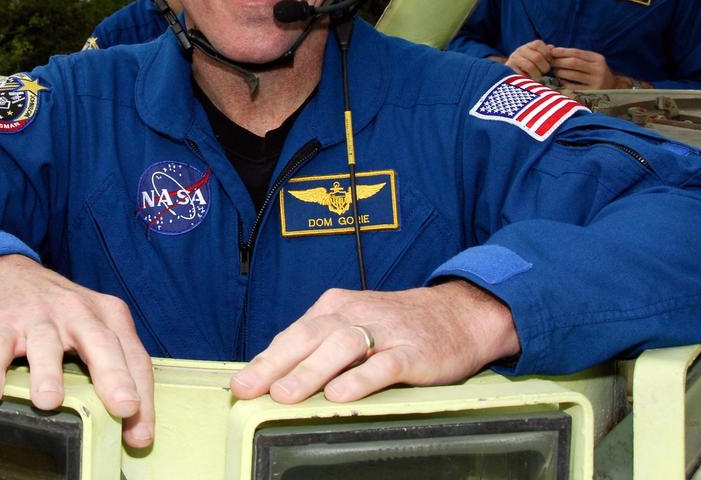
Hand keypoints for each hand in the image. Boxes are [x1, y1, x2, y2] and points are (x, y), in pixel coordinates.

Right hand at [0, 255, 154, 447]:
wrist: (5, 276)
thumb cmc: (59, 314)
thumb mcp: (93, 327)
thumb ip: (112, 367)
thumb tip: (130, 426)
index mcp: (108, 316)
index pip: (133, 357)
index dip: (142, 396)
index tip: (140, 436)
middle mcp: (77, 313)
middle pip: (101, 343)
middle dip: (114, 376)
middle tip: (125, 407)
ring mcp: (38, 317)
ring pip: (46, 344)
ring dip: (48, 373)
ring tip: (50, 401)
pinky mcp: (1, 324)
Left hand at [229, 281, 518, 403]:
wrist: (459, 313)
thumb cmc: (398, 325)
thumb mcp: (354, 323)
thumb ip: (319, 345)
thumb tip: (272, 375)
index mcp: (336, 307)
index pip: (293, 333)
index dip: (265, 359)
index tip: (240, 383)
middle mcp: (356, 315)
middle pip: (309, 336)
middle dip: (275, 364)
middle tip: (250, 388)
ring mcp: (385, 332)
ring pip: (341, 347)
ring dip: (311, 371)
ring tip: (286, 394)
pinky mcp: (413, 352)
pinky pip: (384, 365)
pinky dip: (361, 379)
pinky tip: (341, 394)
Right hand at [504, 40, 554, 79]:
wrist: (512, 76)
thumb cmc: (530, 68)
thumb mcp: (538, 58)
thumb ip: (545, 53)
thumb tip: (552, 47)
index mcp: (528, 46)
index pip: (538, 44)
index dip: (547, 53)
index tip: (549, 62)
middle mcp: (520, 50)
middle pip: (537, 57)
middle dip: (544, 67)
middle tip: (544, 72)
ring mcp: (514, 58)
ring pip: (530, 66)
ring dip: (537, 74)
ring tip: (537, 77)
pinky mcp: (510, 69)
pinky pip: (523, 75)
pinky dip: (529, 78)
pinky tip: (530, 79)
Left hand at [550, 47, 618, 89]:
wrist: (612, 88)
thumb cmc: (595, 72)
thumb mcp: (591, 61)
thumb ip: (576, 56)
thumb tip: (553, 50)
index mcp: (598, 59)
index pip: (577, 52)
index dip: (562, 51)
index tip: (552, 51)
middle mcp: (598, 69)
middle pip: (573, 63)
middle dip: (559, 61)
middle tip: (551, 62)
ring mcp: (596, 82)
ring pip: (572, 75)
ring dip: (560, 72)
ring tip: (555, 71)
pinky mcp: (591, 93)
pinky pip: (573, 87)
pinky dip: (564, 82)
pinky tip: (561, 80)